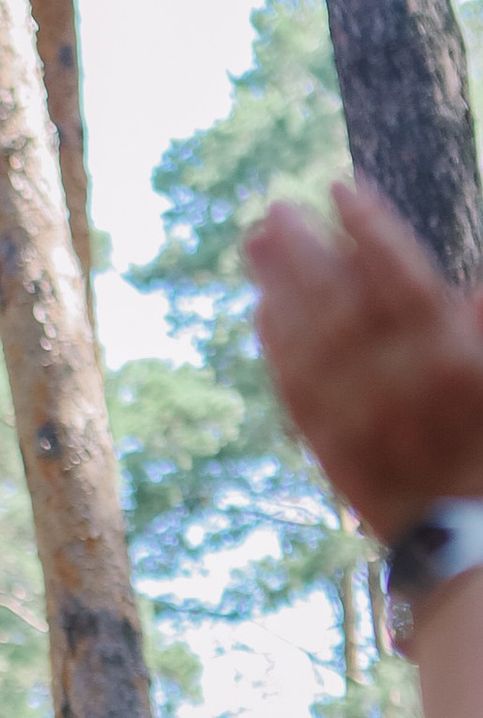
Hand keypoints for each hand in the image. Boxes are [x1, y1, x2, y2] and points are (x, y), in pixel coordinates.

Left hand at [245, 181, 482, 545]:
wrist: (458, 529)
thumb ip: (478, 329)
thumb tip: (473, 289)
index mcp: (452, 357)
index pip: (404, 276)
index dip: (370, 229)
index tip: (340, 188)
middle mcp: (401, 383)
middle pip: (342, 300)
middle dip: (304, 252)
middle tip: (273, 212)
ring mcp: (359, 416)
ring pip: (309, 340)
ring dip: (279, 288)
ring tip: (257, 246)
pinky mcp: (328, 445)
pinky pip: (293, 387)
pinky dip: (275, 345)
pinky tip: (260, 309)